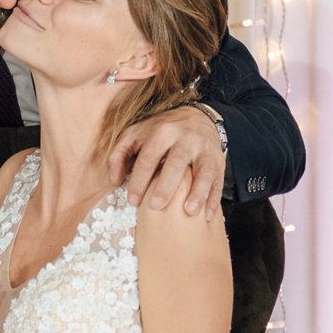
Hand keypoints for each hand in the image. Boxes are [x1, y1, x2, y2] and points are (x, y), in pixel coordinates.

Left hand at [113, 105, 225, 219]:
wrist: (197, 116)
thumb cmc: (161, 131)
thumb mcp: (136, 133)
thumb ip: (119, 154)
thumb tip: (115, 181)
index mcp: (162, 131)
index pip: (148, 158)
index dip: (139, 181)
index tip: (133, 201)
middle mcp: (185, 138)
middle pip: (175, 164)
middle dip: (166, 186)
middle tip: (156, 206)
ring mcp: (204, 149)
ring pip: (203, 172)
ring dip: (197, 193)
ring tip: (189, 212)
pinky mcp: (218, 160)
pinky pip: (217, 180)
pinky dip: (214, 198)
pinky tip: (207, 216)